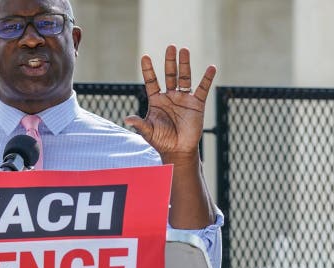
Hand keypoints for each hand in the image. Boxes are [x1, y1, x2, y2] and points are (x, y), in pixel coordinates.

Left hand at [124, 45, 215, 163]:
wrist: (178, 150)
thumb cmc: (161, 140)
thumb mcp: (148, 132)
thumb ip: (139, 124)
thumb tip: (127, 119)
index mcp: (156, 100)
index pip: (151, 81)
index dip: (148, 69)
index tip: (145, 56)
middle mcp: (170, 96)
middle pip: (170, 74)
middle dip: (169, 61)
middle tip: (170, 46)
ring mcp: (184, 99)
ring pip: (185, 77)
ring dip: (185, 64)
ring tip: (184, 50)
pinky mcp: (197, 104)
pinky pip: (203, 89)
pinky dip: (207, 78)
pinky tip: (211, 68)